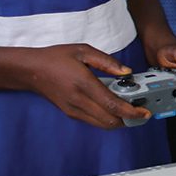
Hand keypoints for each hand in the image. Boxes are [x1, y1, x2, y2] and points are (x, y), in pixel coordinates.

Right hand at [19, 44, 149, 128]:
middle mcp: (79, 100)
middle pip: (110, 120)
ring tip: (130, 110)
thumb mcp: (83, 50)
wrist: (31, 70)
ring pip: (102, 124)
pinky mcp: (71, 113)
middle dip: (129, 119)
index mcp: (84, 83)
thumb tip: (127, 71)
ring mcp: (74, 109)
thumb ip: (108, 61)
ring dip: (119, 121)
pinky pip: (93, 121)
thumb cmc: (56, 58)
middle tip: (141, 111)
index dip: (131, 111)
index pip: (112, 104)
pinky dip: (107, 118)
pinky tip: (113, 108)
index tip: (144, 111)